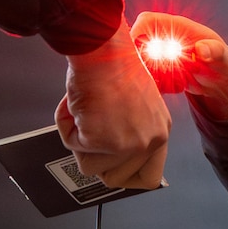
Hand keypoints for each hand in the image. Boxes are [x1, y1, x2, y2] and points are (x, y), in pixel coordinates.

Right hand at [56, 21, 169, 188]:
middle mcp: (149, 141)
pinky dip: (68, 125)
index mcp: (159, 131)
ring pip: (89, 166)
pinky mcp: (103, 141)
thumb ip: (128, 131)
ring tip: (86, 111)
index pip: (149, 177)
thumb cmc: (115, 66)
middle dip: (94, 157)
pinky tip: (79, 104)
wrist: (103, 50)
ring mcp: (127, 145)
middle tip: (91, 129)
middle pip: (114, 178)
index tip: (113, 168)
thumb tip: (105, 151)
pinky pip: (73, 145)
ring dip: (79, 140)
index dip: (125, 174)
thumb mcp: (134, 105)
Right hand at [129, 11, 227, 121]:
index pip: (148, 20)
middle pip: (138, 42)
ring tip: (172, 82)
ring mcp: (162, 55)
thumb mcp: (224, 57)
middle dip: (140, 59)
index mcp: (179, 27)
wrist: (223, 80)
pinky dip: (156, 85)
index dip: (137, 31)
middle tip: (156, 74)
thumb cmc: (225, 62)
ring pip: (141, 62)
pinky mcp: (161, 70)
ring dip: (149, 74)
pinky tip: (174, 88)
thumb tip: (200, 49)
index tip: (137, 51)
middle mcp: (166, 39)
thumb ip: (214, 51)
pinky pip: (148, 76)